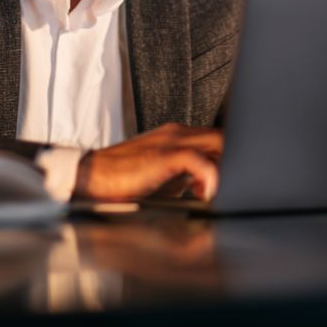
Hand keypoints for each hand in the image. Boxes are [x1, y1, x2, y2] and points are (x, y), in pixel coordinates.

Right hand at [73, 123, 223, 201]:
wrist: (91, 177)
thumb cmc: (124, 181)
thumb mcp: (165, 178)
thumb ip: (189, 176)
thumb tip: (211, 188)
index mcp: (179, 136)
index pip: (220, 139)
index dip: (233, 158)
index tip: (234, 181)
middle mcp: (178, 133)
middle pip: (224, 139)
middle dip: (235, 163)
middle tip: (232, 188)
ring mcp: (171, 141)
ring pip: (217, 144)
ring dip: (226, 169)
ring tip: (219, 193)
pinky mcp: (163, 155)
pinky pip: (198, 159)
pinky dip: (210, 177)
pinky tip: (204, 194)